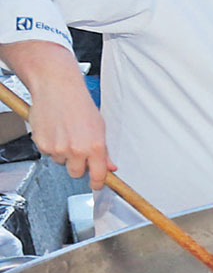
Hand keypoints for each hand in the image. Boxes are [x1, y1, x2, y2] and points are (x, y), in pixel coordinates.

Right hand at [4, 41, 116, 189]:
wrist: (58, 88)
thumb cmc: (80, 103)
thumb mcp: (100, 126)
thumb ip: (104, 150)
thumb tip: (110, 167)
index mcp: (95, 146)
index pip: (97, 175)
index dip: (97, 183)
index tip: (97, 185)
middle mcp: (77, 150)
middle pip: (76, 173)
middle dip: (78, 165)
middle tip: (78, 150)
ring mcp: (58, 149)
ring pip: (62, 162)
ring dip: (64, 153)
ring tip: (66, 133)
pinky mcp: (42, 145)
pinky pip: (49, 153)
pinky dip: (52, 146)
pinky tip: (56, 130)